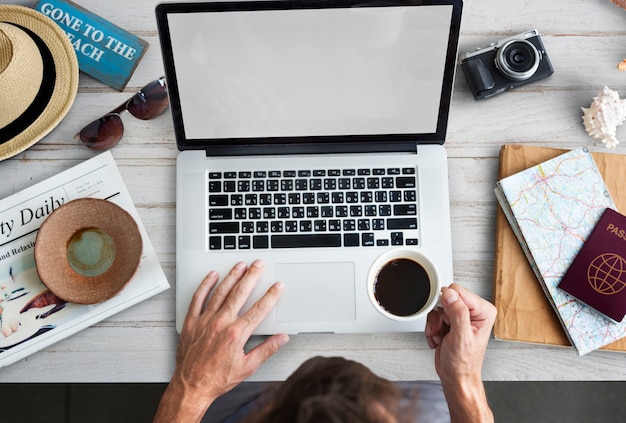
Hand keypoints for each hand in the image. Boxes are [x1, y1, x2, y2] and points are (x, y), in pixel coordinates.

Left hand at [154, 260, 288, 421]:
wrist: (191, 387)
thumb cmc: (217, 379)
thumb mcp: (247, 367)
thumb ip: (266, 350)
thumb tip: (281, 338)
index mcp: (236, 334)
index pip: (259, 309)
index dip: (271, 295)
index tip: (277, 286)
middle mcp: (221, 324)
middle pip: (240, 293)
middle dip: (252, 276)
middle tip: (259, 264)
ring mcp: (205, 321)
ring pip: (220, 292)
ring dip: (232, 276)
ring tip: (240, 265)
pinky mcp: (191, 322)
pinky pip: (198, 298)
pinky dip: (205, 285)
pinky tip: (212, 276)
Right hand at [425, 283, 495, 422]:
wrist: (455, 377)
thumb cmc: (463, 363)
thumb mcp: (461, 337)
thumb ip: (457, 312)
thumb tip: (449, 293)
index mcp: (483, 311)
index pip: (458, 291)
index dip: (447, 305)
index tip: (447, 320)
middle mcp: (474, 311)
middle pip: (446, 298)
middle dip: (440, 316)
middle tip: (444, 331)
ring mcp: (461, 316)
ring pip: (437, 307)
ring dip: (434, 324)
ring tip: (442, 337)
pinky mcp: (450, 321)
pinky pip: (433, 315)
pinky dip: (432, 328)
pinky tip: (439, 338)